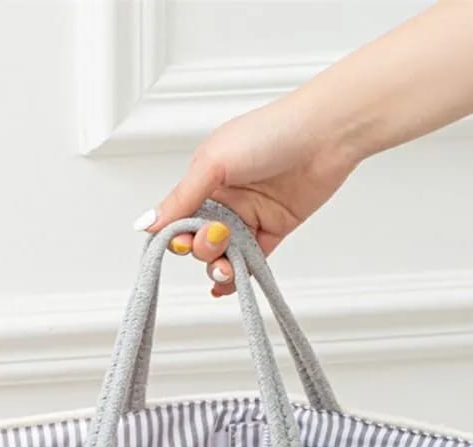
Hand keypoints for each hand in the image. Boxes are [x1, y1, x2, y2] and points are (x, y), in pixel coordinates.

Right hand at [133, 91, 359, 296]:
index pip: (179, 217)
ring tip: (226, 267)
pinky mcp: (273, 229)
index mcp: (205, 178)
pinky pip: (251, 260)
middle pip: (199, 239)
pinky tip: (225, 286)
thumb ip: (181, 198)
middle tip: (217, 238)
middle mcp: (225, 198)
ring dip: (219, 265)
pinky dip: (238, 275)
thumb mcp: (215, 163)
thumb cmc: (271, 134)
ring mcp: (249, 215)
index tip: (181, 242)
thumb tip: (146, 224)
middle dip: (203, 247)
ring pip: (224, 253)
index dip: (177, 235)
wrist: (326, 135)